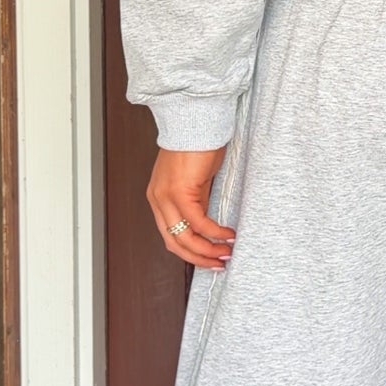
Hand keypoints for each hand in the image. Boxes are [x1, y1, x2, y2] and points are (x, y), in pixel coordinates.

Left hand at [147, 146, 236, 270]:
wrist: (195, 121)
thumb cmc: (197, 143)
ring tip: (226, 253)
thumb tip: (207, 223)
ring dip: (208, 250)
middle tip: (219, 263)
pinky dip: (214, 233)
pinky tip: (227, 235)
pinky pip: (198, 222)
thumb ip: (196, 201)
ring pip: (184, 238)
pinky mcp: (180, 192)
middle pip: (174, 243)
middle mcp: (158, 200)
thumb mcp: (194, 180)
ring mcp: (166, 197)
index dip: (191, 252)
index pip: (170, 236)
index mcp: (158, 198)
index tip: (209, 258)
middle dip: (199, 258)